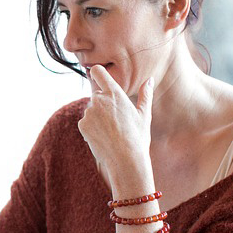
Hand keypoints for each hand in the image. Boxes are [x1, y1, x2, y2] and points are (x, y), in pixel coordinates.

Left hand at [77, 65, 153, 188]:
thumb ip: (145, 95)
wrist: (125, 160)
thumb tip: (149, 79)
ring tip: (112, 131)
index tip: (99, 77)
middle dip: (103, 103)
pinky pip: (85, 122)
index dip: (97, 72)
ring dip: (98, 116)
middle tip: (116, 120)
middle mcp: (99, 100)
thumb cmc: (138, 137)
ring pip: (91, 110)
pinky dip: (92, 128)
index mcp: (114, 93)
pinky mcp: (82, 125)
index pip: (97, 71)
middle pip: (96, 94)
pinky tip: (104, 137)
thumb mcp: (144, 115)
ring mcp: (89, 112)